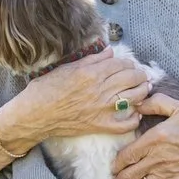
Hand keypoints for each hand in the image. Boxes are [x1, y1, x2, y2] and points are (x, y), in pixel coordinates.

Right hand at [0, 51, 153, 146]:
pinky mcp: (100, 125)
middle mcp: (100, 89)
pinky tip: (135, 113)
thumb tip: (110, 52)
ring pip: (135, 97)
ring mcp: (102, 109)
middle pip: (132, 78)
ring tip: (143, 89)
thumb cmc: (45, 89)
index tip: (129, 65)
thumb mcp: (67, 67)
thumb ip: (91, 59)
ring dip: (143, 92)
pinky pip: (126, 124)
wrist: (34, 115)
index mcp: (91, 73)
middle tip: (140, 75)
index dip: (128, 63)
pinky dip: (134, 119)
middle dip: (140, 74)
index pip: (121, 63)